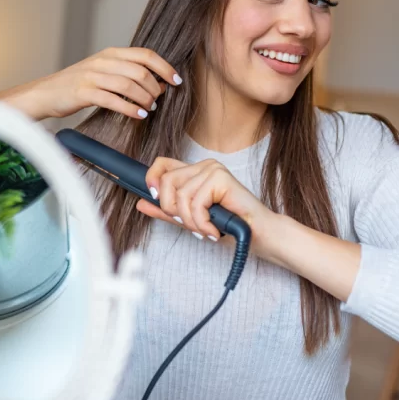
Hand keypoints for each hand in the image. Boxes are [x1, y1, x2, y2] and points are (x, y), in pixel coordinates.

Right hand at [0, 47, 181, 120]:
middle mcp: (103, 62)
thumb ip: (124, 72)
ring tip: (148, 109)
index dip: (164, 67)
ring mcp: (93, 76)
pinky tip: (138, 115)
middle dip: (155, 88)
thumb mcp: (101, 71)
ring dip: (144, 99)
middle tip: (158, 100)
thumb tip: (154, 82)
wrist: (46, 93)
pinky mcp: (84, 92)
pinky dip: (130, 108)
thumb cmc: (76, 85)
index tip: (176, 80)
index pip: (145, 55)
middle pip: (140, 72)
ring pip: (129, 85)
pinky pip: (113, 100)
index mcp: (110, 54)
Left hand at [138, 157, 267, 240]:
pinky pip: (196, 203)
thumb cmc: (230, 227)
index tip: (152, 197)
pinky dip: (202, 223)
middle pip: (166, 181)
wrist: (257, 235)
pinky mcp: (220, 178)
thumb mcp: (190, 220)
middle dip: (173, 210)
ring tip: (206, 229)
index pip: (162, 164)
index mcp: (195, 172)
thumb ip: (167, 211)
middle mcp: (203, 166)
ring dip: (191, 222)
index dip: (151, 178)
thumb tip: (140, 203)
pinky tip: (214, 230)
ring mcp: (213, 169)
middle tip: (191, 225)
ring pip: (180, 196)